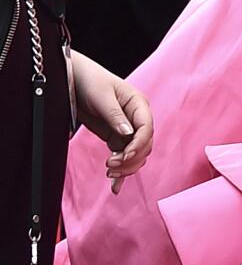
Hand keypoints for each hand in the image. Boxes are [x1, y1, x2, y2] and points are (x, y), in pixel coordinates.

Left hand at [71, 52, 153, 191]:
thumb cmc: (89, 80)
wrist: (72, 78)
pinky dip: (121, 172)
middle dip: (131, 159)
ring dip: (126, 167)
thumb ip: (115, 115)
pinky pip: (124, 157)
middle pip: (144, 146)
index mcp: (139, 105)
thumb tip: (129, 133)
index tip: (124, 155)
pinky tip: (115, 187)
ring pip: (136, 155)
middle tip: (111, 166)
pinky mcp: (116, 137)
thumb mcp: (101, 96)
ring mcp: (127, 130)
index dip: (138, 145)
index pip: (147, 130)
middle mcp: (137, 118)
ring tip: (109, 172)